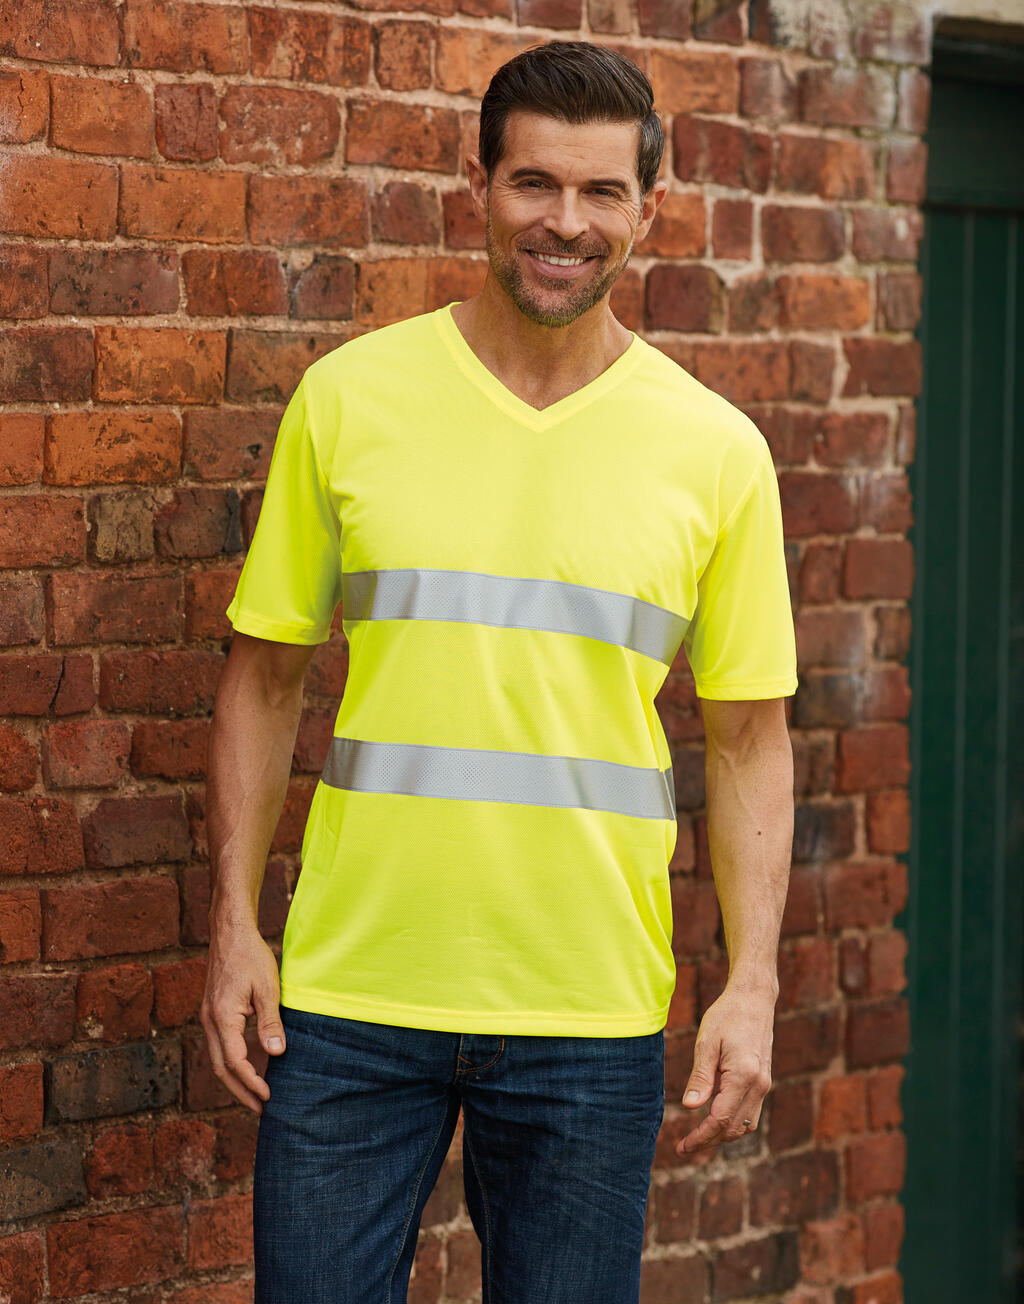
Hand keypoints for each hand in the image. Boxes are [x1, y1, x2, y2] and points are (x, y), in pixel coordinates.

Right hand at [200, 921, 286, 1113]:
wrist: (230, 931)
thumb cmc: (250, 955)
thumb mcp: (268, 988)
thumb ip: (270, 1023)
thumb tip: (276, 1054)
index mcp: (222, 1017)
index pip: (234, 1062)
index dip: (252, 1082)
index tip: (269, 1098)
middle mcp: (209, 1021)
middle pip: (221, 1068)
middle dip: (240, 1091)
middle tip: (261, 1110)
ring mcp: (208, 1017)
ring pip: (218, 1058)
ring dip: (236, 1079)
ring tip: (256, 1095)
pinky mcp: (212, 1012)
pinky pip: (221, 1045)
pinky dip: (233, 1061)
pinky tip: (250, 1066)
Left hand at [677, 984, 774, 1154]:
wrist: (754, 998)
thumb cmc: (727, 1016)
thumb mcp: (707, 1043)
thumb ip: (700, 1077)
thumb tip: (688, 1107)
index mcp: (743, 1077)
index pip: (720, 1120)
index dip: (700, 1137)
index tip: (681, 1146)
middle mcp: (759, 1086)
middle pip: (734, 1129)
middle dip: (709, 1141)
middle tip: (684, 1146)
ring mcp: (765, 1084)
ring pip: (745, 1125)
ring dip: (723, 1134)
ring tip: (698, 1136)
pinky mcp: (764, 1081)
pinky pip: (751, 1112)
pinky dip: (734, 1122)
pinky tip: (715, 1118)